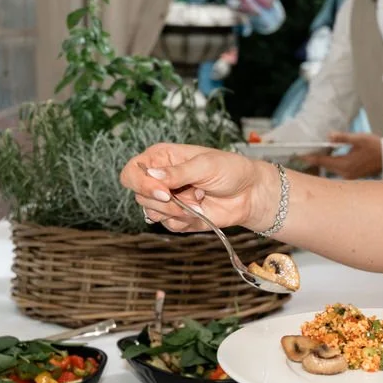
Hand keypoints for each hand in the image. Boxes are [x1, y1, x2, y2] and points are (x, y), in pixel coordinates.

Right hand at [121, 142, 270, 232]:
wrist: (250, 193)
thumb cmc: (230, 170)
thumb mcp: (205, 164)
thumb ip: (177, 172)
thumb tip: (152, 175)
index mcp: (161, 158)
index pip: (132, 171)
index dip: (142, 183)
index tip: (163, 191)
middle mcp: (160, 179)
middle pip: (140, 196)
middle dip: (165, 201)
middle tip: (190, 196)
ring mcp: (167, 199)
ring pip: (152, 213)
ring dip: (177, 211)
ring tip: (199, 201)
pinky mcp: (177, 217)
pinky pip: (169, 225)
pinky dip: (185, 221)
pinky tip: (201, 211)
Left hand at [298, 131, 381, 179]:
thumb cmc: (376, 147)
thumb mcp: (359, 139)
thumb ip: (342, 137)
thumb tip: (329, 135)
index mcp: (345, 164)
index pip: (322, 161)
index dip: (309, 157)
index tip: (298, 154)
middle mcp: (345, 173)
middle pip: (324, 166)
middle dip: (314, 159)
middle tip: (301, 153)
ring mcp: (348, 175)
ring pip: (330, 168)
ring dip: (322, 160)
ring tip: (312, 153)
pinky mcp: (351, 175)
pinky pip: (336, 169)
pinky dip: (330, 162)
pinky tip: (328, 154)